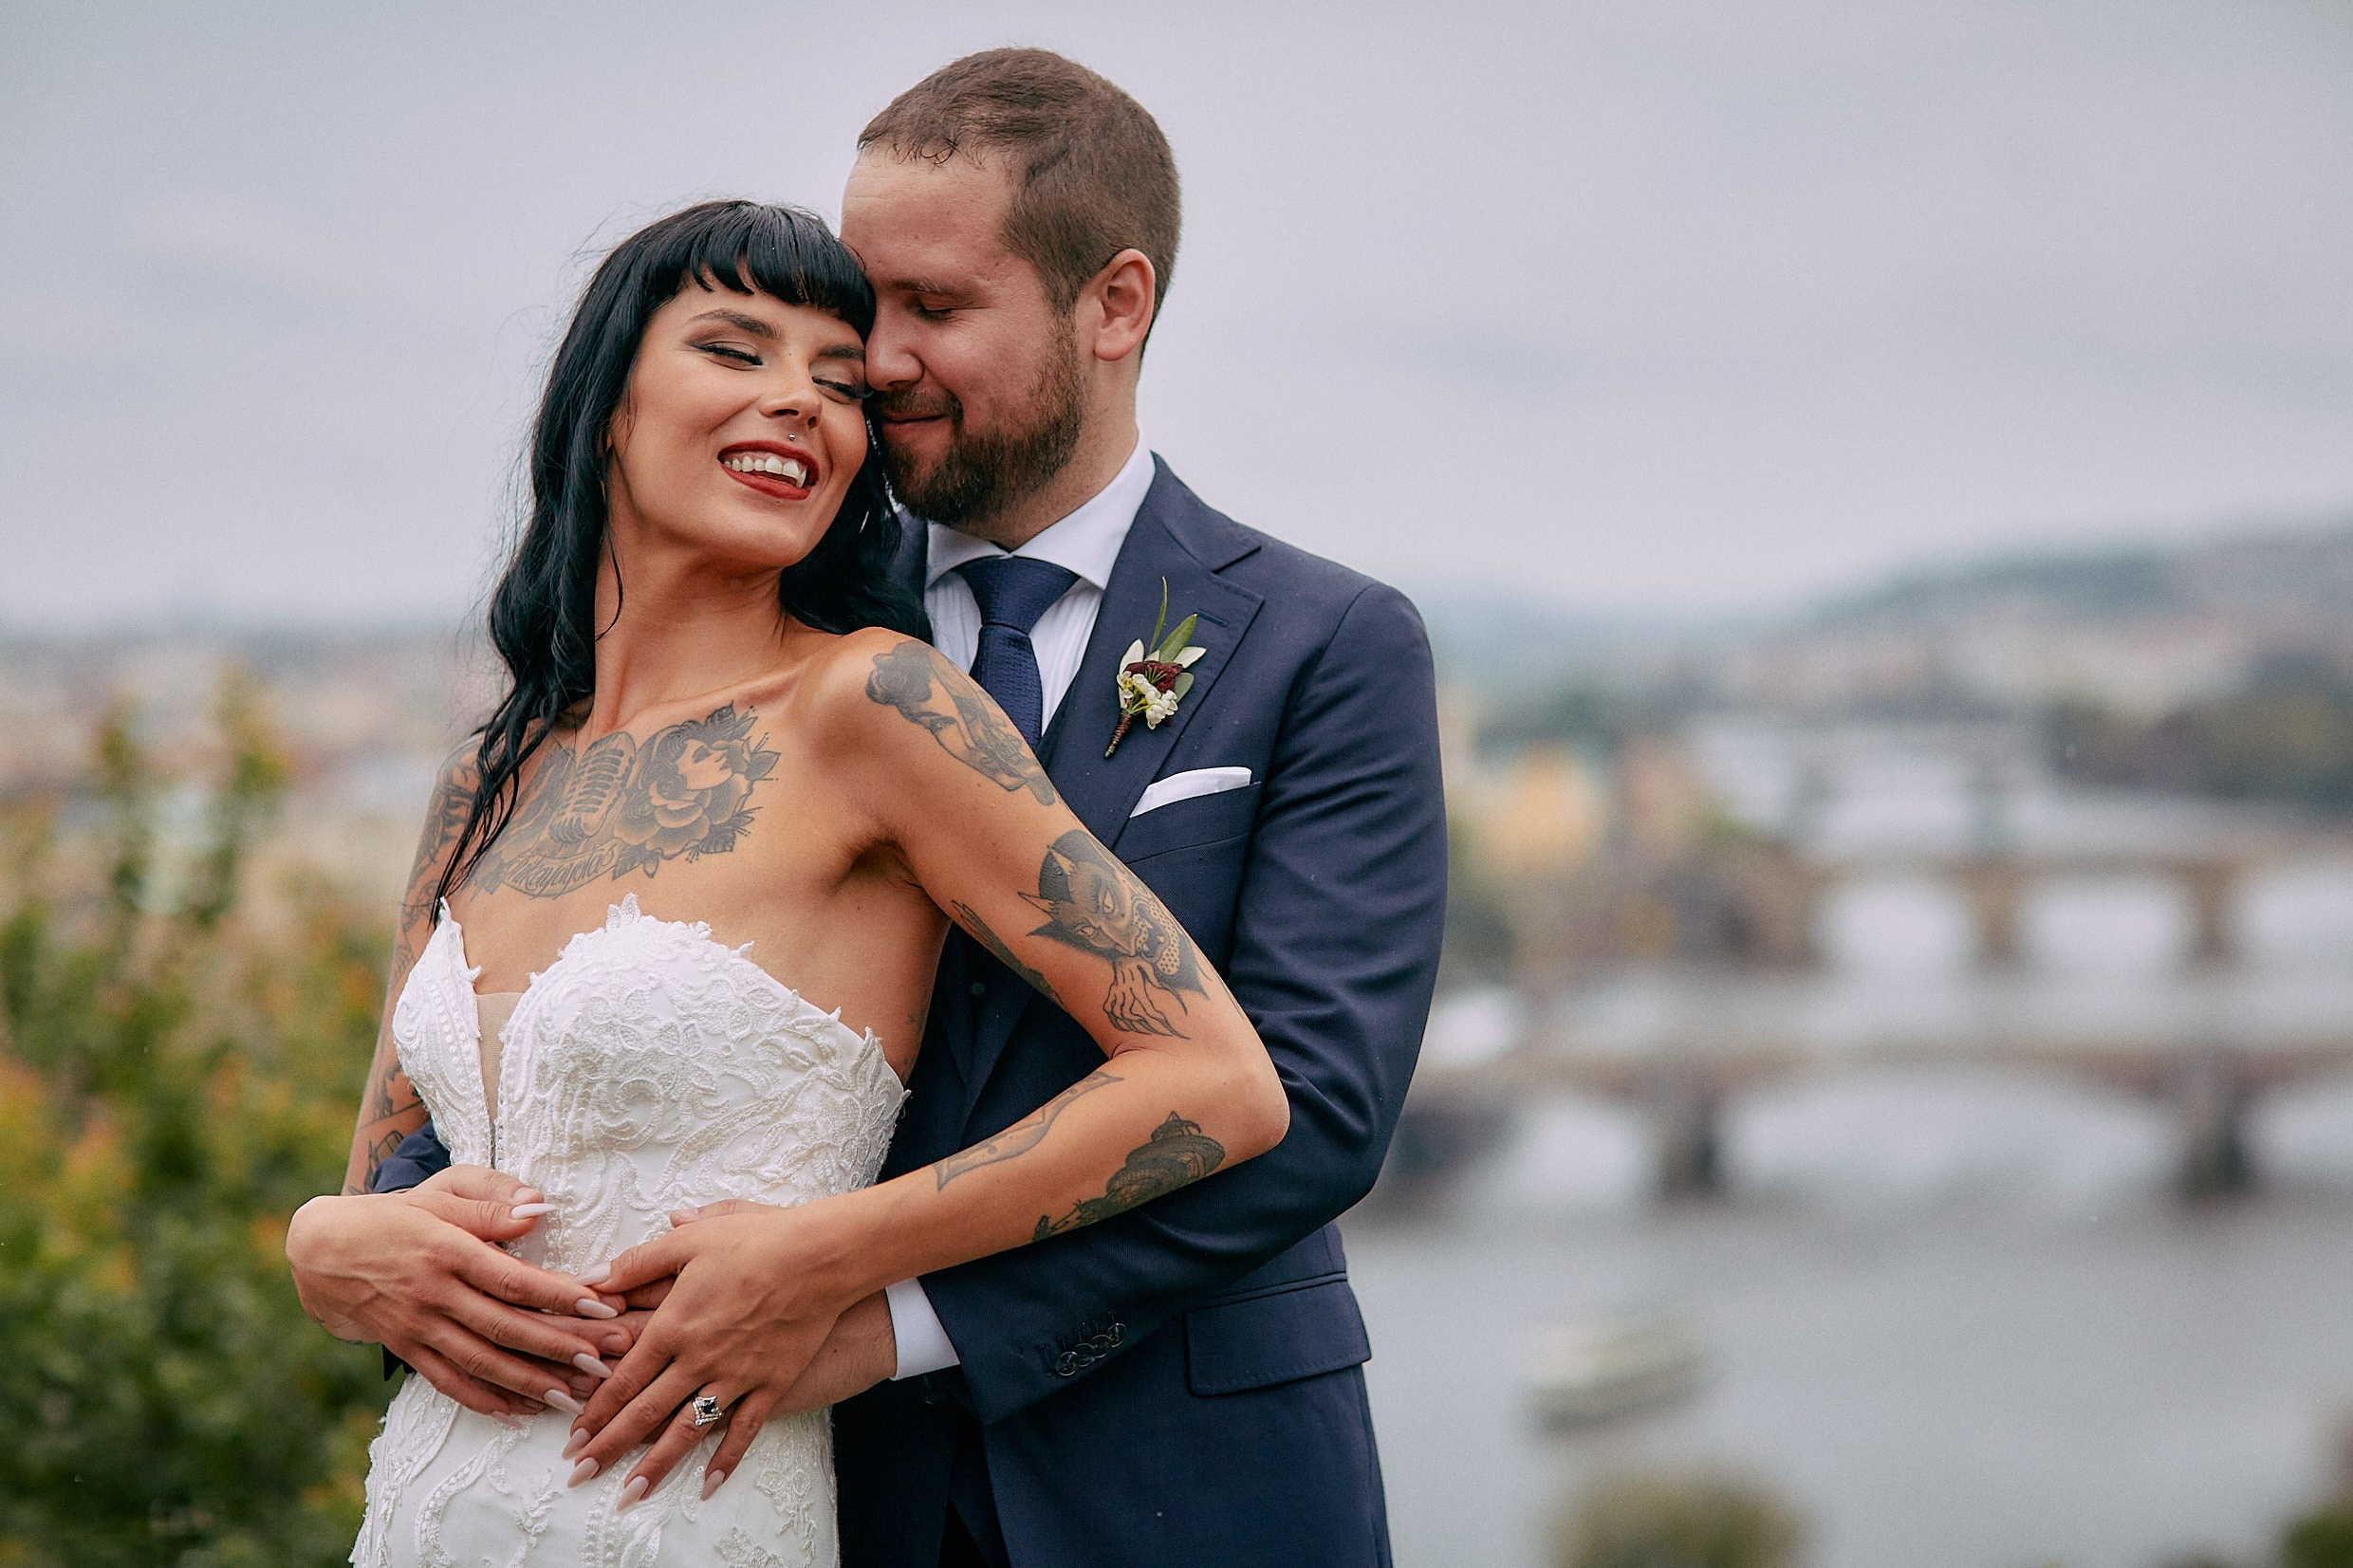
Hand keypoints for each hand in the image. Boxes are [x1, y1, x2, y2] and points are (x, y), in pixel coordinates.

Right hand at [286, 1165, 628, 1418]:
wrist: (323, 1251)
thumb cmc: (396, 1214)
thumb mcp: (440, 1192)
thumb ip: (490, 1202)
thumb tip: (539, 1209)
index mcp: (447, 1250)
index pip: (513, 1279)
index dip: (560, 1296)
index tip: (604, 1306)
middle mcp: (433, 1294)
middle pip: (506, 1328)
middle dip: (561, 1348)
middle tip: (608, 1361)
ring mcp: (418, 1327)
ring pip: (482, 1362)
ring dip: (531, 1383)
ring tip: (577, 1397)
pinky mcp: (406, 1350)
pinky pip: (448, 1382)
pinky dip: (484, 1401)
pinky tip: (519, 1414)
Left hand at [564, 1199, 876, 1503]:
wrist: (823, 1256)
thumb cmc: (758, 1240)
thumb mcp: (690, 1240)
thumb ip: (638, 1262)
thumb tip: (592, 1278)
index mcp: (675, 1324)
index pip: (624, 1377)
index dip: (595, 1410)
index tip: (574, 1437)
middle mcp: (699, 1358)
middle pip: (645, 1412)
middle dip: (610, 1447)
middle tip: (581, 1475)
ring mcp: (736, 1376)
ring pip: (687, 1430)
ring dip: (656, 1465)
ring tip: (629, 1495)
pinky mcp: (771, 1384)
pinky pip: (743, 1430)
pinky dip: (725, 1460)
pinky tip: (707, 1485)